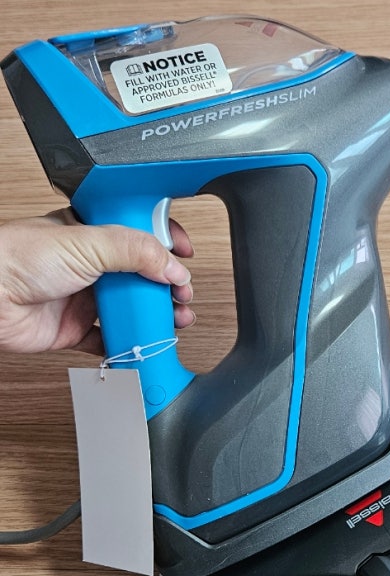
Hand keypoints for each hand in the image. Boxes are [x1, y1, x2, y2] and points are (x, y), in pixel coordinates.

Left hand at [0, 209, 194, 354]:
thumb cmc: (18, 257)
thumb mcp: (88, 242)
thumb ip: (137, 251)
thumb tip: (173, 266)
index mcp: (93, 231)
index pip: (141, 231)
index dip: (166, 240)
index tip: (185, 252)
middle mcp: (91, 263)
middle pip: (143, 274)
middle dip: (169, 285)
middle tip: (182, 294)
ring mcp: (84, 296)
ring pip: (132, 308)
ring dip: (156, 316)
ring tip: (175, 320)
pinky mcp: (76, 328)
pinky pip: (111, 339)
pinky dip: (129, 344)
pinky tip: (144, 343)